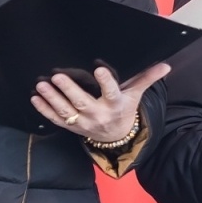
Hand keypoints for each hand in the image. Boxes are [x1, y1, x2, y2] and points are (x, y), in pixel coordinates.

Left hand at [32, 63, 169, 143]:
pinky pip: (56, 120)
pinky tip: (36, 98)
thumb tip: (165, 66)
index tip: (99, 69)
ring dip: (52, 98)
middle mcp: (98, 115)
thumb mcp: (136, 94)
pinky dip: (44, 110)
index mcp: (115, 105)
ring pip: (66, 111)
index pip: (111, 92)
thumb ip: (147, 78)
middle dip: (69, 90)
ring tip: (42, 85)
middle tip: (57, 76)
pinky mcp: (72, 127)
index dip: (106, 81)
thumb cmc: (125, 109)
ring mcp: (83, 123)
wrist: (117, 136)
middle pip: (82, 103)